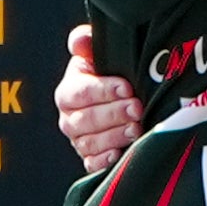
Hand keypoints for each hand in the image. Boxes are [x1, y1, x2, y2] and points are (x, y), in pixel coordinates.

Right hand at [57, 24, 148, 173]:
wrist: (125, 100)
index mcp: (69, 91)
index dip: (103, 90)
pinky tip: (120, 154)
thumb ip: (88, 43)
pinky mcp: (91, 159)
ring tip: (137, 128)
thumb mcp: (101, 55)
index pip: (80, 92)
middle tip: (137, 108)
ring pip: (89, 143)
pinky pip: (92, 165)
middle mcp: (70, 118)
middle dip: (113, 114)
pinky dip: (105, 160)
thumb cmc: (112, 74)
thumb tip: (80, 40)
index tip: (127, 88)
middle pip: (84, 120)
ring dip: (114, 136)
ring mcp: (80, 141)